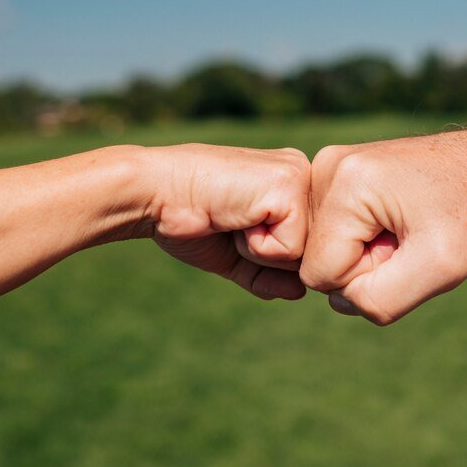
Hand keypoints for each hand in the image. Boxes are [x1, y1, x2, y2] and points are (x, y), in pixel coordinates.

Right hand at [144, 143, 310, 299]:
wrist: (155, 195)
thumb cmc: (190, 222)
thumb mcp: (236, 256)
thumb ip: (269, 275)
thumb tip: (301, 292)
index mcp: (291, 185)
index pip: (306, 245)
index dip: (269, 256)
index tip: (234, 228)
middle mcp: (301, 174)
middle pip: (311, 251)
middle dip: (268, 256)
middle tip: (232, 224)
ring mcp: (298, 177)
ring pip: (305, 252)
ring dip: (261, 251)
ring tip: (232, 220)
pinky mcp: (289, 185)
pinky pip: (291, 247)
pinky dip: (258, 247)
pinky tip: (235, 217)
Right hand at [300, 131, 466, 324]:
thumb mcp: (440, 268)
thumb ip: (380, 299)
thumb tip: (339, 300)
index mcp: (345, 184)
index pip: (319, 273)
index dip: (366, 277)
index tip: (405, 248)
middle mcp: (325, 167)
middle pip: (316, 258)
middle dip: (364, 263)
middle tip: (408, 237)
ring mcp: (327, 166)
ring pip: (322, 247)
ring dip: (364, 251)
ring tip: (403, 226)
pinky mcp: (335, 172)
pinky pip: (331, 231)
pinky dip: (361, 237)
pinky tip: (393, 219)